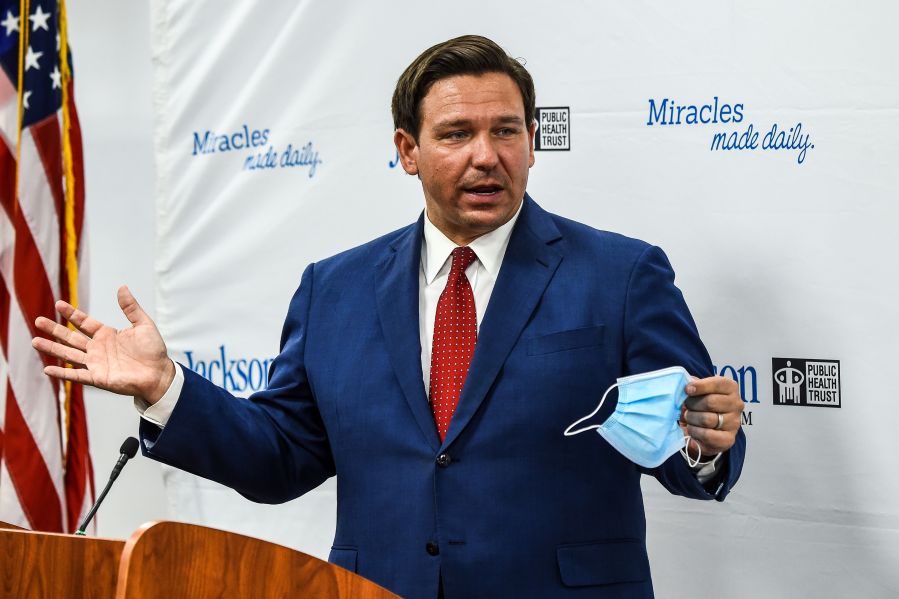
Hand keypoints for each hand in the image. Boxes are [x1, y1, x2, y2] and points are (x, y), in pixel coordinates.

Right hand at [31, 286, 175, 403]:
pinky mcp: (97, 378)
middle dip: (54, 330)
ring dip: (52, 349)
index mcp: (107, 334)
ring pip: (69, 354)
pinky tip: (47, 369)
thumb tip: (122, 287)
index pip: (84, 323)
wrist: (159, 374)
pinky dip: (62, 373)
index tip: (58, 304)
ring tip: (35, 341)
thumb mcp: (143, 325)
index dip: (71, 314)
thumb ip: (131, 308)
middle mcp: (97, 348)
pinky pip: (76, 375)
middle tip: (37, 320)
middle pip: (71, 337)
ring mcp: (95, 363)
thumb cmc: (153, 351)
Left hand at [679, 376, 743, 460]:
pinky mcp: (729, 439)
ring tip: (689, 418)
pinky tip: (693, 429)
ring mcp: (734, 423)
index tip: (687, 390)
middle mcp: (736, 404)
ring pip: (707, 419)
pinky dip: (695, 432)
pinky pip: (707, 435)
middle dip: (692, 405)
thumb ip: (694, 385)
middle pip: (710, 402)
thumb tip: (687, 385)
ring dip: (691, 419)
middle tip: (686, 407)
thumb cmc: (701, 405)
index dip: (700, 386)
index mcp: (730, 388)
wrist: (705, 429)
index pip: (718, 384)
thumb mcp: (698, 391)